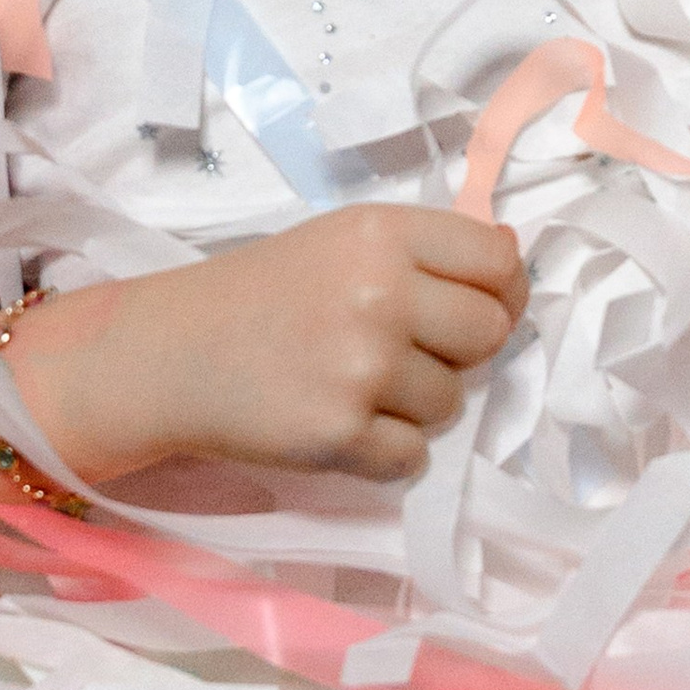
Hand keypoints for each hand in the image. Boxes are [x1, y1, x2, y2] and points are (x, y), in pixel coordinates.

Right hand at [7, 204, 528, 490]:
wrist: (172, 352)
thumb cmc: (266, 292)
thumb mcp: (343, 240)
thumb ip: (427, 250)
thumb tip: (517, 258)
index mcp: (383, 233)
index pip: (499, 263)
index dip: (498, 291)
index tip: (469, 307)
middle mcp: (379, 292)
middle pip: (489, 334)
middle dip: (458, 352)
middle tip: (402, 351)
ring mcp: (360, 366)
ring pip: (452, 402)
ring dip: (415, 404)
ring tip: (354, 384)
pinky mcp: (339, 434)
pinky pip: (412, 456)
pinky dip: (386, 451)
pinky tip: (342, 423)